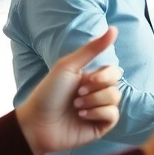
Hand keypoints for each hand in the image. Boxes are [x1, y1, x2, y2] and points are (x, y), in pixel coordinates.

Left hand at [15, 27, 122, 154]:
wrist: (37, 122)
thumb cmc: (48, 93)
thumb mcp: (69, 66)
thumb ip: (92, 48)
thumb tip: (114, 28)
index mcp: (90, 79)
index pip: (114, 71)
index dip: (105, 74)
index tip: (88, 78)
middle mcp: (96, 94)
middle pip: (116, 84)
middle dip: (97, 89)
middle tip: (78, 94)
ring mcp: (99, 110)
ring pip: (115, 99)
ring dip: (94, 101)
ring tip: (76, 107)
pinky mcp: (100, 126)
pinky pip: (113, 115)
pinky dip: (98, 113)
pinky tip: (82, 116)